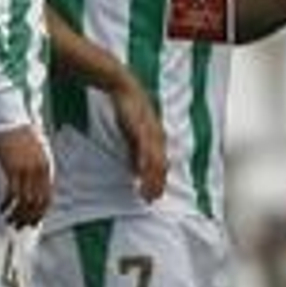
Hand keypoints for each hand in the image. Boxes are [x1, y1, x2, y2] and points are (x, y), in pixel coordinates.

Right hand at [0, 124, 51, 227]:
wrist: (10, 121)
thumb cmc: (22, 135)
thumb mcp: (37, 152)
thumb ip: (39, 168)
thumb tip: (35, 186)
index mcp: (47, 167)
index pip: (49, 196)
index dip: (42, 212)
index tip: (34, 221)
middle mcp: (39, 171)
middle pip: (38, 202)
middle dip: (29, 217)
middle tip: (20, 226)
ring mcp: (27, 171)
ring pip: (25, 201)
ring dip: (17, 214)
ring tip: (9, 221)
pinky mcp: (13, 169)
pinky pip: (12, 193)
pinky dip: (7, 204)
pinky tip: (1, 209)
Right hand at [110, 75, 165, 200]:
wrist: (124, 88)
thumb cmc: (128, 111)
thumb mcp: (131, 135)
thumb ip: (134, 153)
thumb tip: (135, 172)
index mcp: (157, 139)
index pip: (161, 165)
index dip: (159, 181)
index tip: (154, 197)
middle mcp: (158, 136)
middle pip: (161, 164)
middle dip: (157, 183)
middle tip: (151, 199)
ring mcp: (151, 130)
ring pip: (154, 158)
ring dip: (151, 176)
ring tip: (146, 190)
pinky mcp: (141, 125)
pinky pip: (143, 145)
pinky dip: (143, 159)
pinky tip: (139, 171)